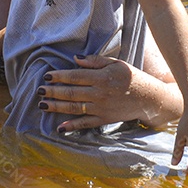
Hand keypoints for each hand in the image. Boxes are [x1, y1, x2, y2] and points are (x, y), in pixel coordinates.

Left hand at [41, 54, 181, 131]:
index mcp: (102, 77)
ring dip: (57, 107)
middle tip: (38, 91)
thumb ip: (94, 61)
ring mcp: (101, 108)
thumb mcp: (115, 63)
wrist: (149, 98)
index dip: (59, 76)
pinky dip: (72, 126)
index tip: (46, 76)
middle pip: (71, 92)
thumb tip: (75, 59)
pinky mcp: (104, 119)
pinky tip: (60, 127)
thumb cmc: (132, 77)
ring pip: (74, 108)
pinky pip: (85, 124)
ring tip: (42, 105)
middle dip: (53, 92)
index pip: (75, 76)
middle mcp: (99, 93)